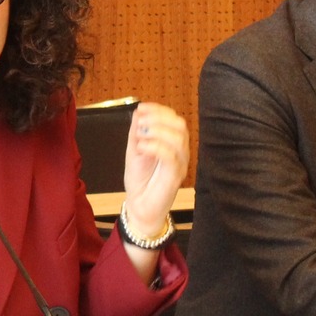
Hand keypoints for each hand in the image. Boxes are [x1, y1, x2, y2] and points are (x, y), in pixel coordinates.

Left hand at [119, 102, 189, 237]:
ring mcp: (180, 164)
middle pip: (180, 125)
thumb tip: (138, 111)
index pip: (174, 119)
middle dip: (158, 118)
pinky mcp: (176, 176)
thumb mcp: (135, 150)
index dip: (159, 110)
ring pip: (178, 137)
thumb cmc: (140, 180)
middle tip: (140, 123)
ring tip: (139, 137)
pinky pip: (171, 156)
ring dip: (156, 131)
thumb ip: (138, 131)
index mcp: (173, 143)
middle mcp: (181, 152)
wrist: (140, 207)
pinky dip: (155, 146)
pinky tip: (141, 147)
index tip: (142, 108)